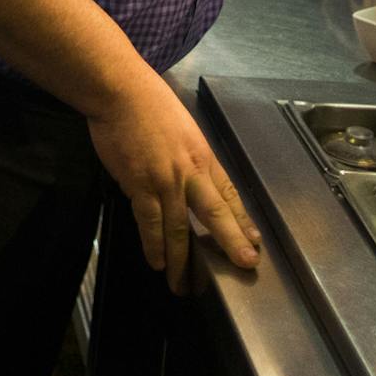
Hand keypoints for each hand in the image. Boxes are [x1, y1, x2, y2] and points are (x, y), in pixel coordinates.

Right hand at [86, 72, 261, 293]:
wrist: (121, 92)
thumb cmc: (150, 104)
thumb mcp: (183, 128)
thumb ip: (189, 156)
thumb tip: (192, 179)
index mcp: (203, 156)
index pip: (229, 194)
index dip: (241, 220)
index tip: (253, 242)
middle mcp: (190, 172)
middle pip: (215, 215)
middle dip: (231, 243)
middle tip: (244, 266)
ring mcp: (165, 181)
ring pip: (179, 228)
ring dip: (182, 260)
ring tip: (184, 283)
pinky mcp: (139, 186)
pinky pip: (149, 223)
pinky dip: (154, 245)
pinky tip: (157, 262)